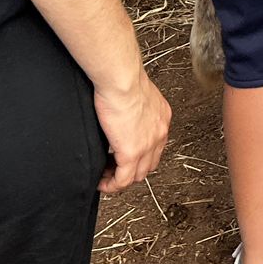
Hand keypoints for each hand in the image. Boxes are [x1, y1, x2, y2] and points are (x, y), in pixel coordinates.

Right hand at [93, 70, 171, 193]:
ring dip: (121, 179)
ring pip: (137, 175)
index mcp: (161, 118)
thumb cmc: (123, 78)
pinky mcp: (131, 153)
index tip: (123, 155)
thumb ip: (133, 107)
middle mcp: (159, 133)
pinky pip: (123, 180)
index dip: (140, 155)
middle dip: (131, 170)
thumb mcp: (136, 94)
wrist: (121, 78)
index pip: (154, 146)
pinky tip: (102, 182)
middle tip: (114, 169)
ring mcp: (147, 146)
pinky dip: (112, 185)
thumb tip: (120, 111)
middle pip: (149, 164)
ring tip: (106, 176)